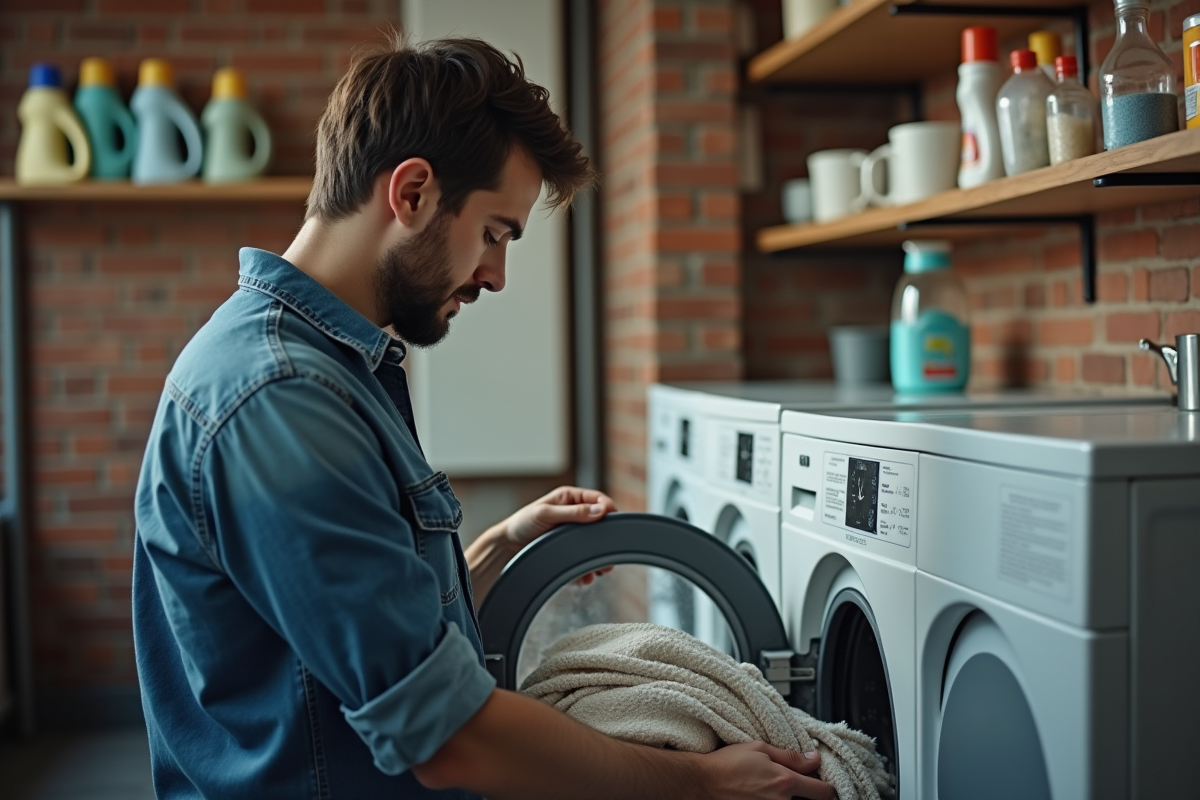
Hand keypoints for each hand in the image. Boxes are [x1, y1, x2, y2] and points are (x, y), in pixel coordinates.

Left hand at [501, 486, 617, 583]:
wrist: (506, 547)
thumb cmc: (522, 523)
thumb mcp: (546, 513)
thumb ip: (574, 512)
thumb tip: (601, 510)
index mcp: (570, 498)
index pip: (598, 499)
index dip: (608, 508)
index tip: (614, 521)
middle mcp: (574, 515)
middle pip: (600, 524)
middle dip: (606, 538)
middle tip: (610, 552)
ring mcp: (572, 534)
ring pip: (595, 544)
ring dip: (599, 557)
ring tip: (601, 569)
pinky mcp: (569, 551)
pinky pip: (584, 559)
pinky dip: (587, 569)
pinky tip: (586, 576)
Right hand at [697, 742, 832, 799]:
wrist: (703, 783)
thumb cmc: (727, 764)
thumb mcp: (759, 749)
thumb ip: (790, 756)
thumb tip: (814, 758)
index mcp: (784, 782)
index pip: (822, 792)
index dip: (827, 787)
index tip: (824, 783)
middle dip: (812, 795)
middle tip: (805, 785)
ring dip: (796, 799)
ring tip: (784, 789)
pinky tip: (771, 794)